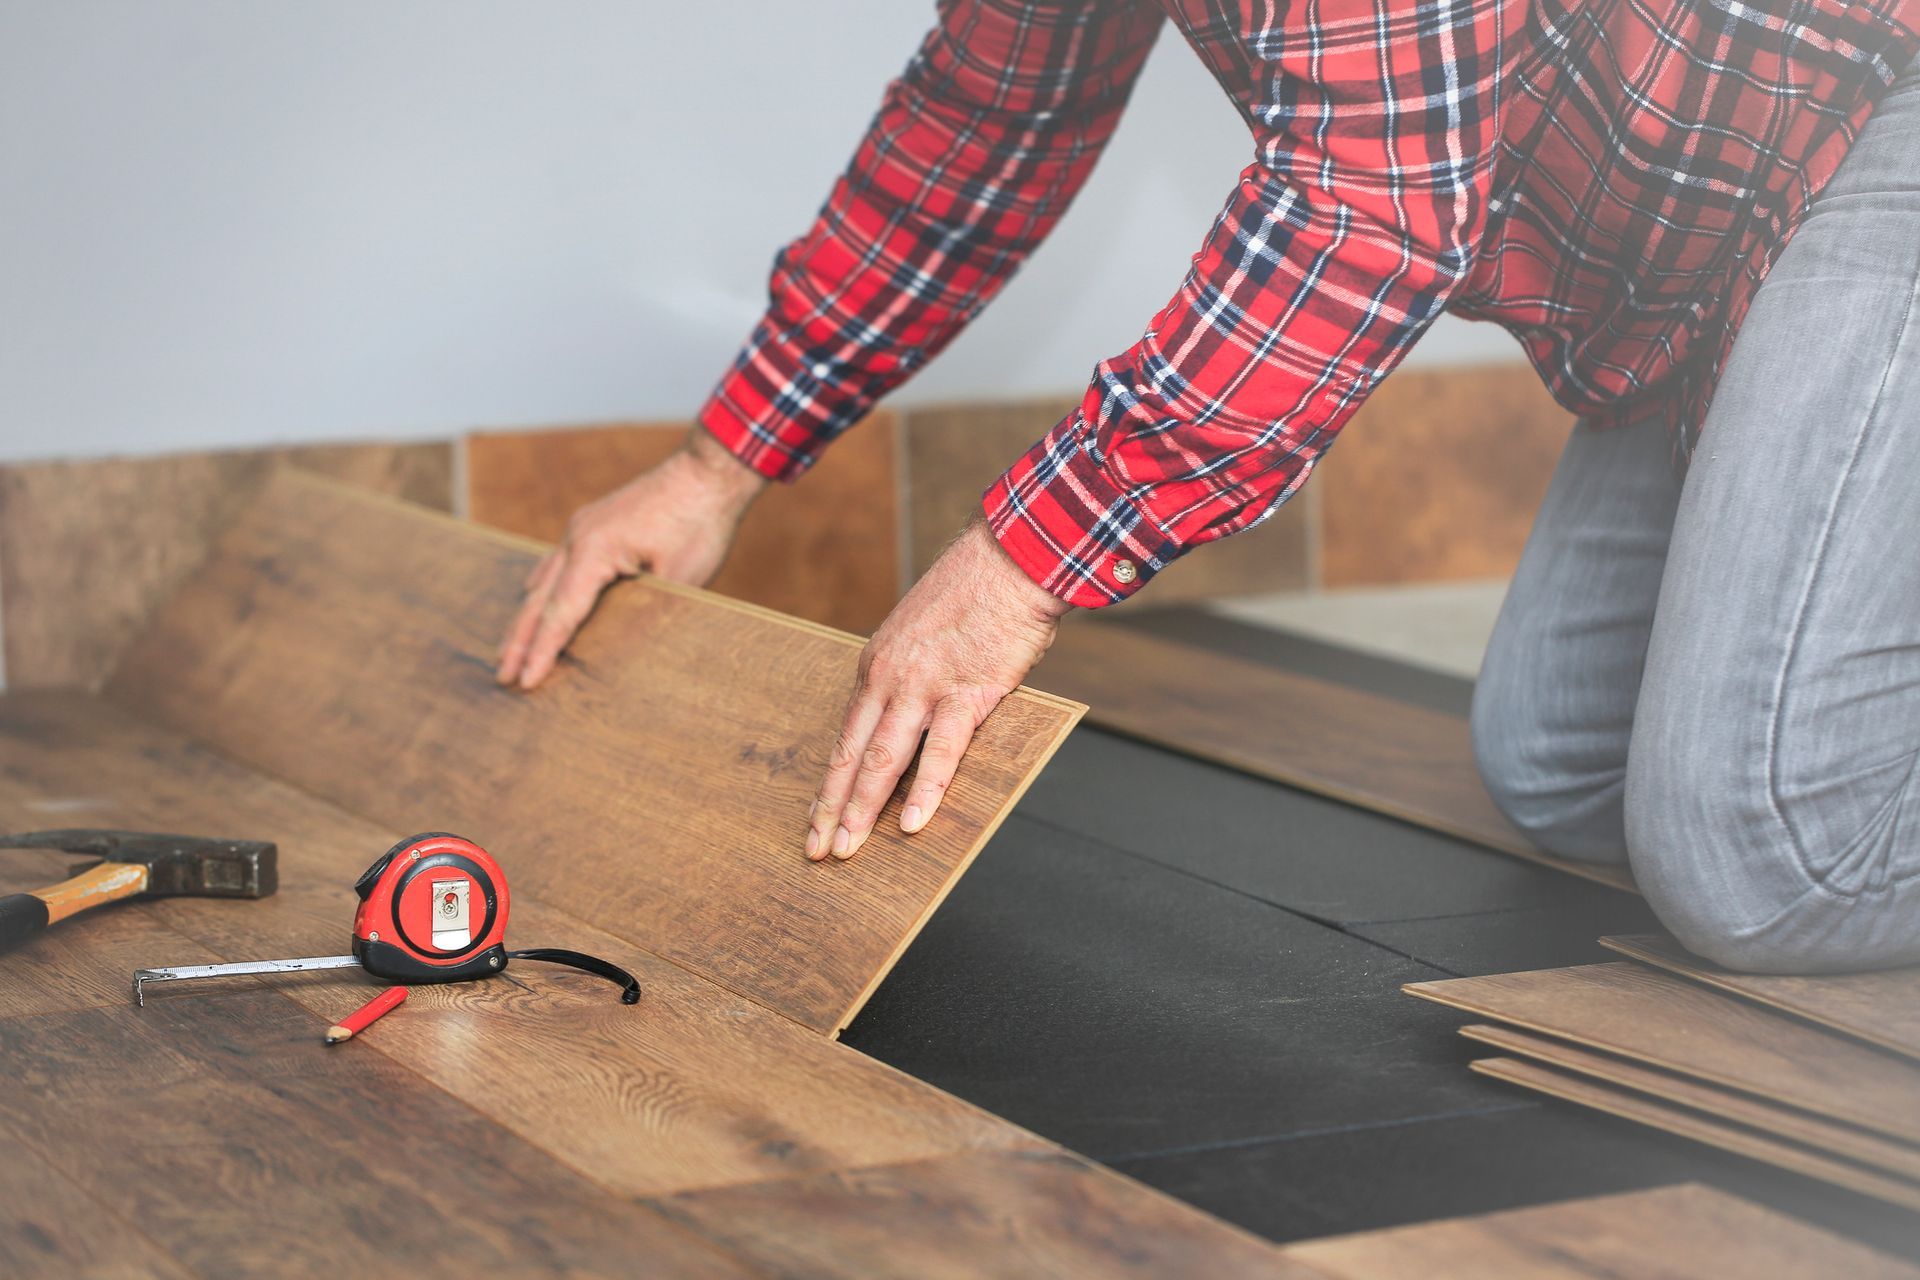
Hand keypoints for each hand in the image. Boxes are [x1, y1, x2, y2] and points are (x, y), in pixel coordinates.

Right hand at [496, 427, 766, 688]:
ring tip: (509, 651)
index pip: (560, 614)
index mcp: (593, 551)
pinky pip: (558, 562)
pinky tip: (533, 600)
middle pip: (539, 600)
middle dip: (519, 641)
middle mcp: (577, 537)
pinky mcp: (594, 524)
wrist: (709, 471)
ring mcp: (582, 528)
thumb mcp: (678, 580)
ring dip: (527, 617)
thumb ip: (643, 611)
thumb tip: (621, 642)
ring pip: (544, 581)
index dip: (541, 652)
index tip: (525, 682)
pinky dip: (544, 589)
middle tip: (503, 677)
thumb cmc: (699, 524)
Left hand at [807, 519, 1072, 861]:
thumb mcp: (920, 633)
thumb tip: (911, 716)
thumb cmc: (974, 594)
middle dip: (832, 809)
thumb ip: (910, 675)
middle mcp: (889, 679)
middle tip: (817, 850)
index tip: (816, 816)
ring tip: (848, 849)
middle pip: (852, 755)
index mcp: (876, 665)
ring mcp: (924, 687)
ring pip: (883, 760)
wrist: (1009, 558)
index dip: (830, 782)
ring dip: (863, 810)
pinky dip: (925, 791)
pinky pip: (941, 752)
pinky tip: (913, 824)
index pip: (846, 735)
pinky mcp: (965, 692)